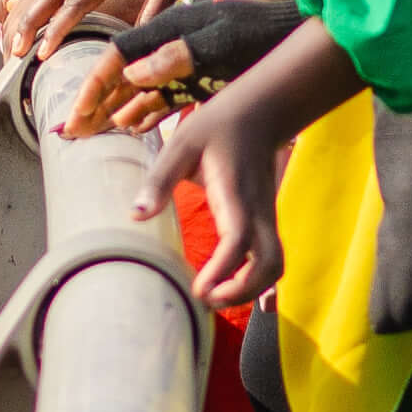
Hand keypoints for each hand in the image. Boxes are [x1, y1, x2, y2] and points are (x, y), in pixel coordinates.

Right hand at [71, 0, 309, 135]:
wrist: (291, 32)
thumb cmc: (257, 32)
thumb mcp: (219, 43)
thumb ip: (177, 56)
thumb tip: (131, 74)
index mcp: (165, 31)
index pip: (117, 57)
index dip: (94, 84)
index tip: (77, 111)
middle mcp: (167, 48)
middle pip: (120, 77)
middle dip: (94, 103)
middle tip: (70, 133)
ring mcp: (182, 66)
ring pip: (137, 92)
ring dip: (114, 112)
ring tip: (90, 136)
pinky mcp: (198, 81)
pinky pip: (162, 100)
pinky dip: (144, 115)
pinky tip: (131, 131)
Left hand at [140, 85, 295, 309]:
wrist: (261, 111)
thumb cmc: (218, 126)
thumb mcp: (181, 145)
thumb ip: (160, 180)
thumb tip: (137, 215)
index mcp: (235, 194)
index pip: (239, 240)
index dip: (223, 270)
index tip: (200, 290)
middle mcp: (259, 211)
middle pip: (269, 264)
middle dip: (242, 291)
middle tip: (206, 300)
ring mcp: (267, 217)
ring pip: (275, 266)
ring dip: (251, 289)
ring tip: (215, 296)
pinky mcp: (267, 221)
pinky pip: (270, 258)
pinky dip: (255, 279)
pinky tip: (228, 284)